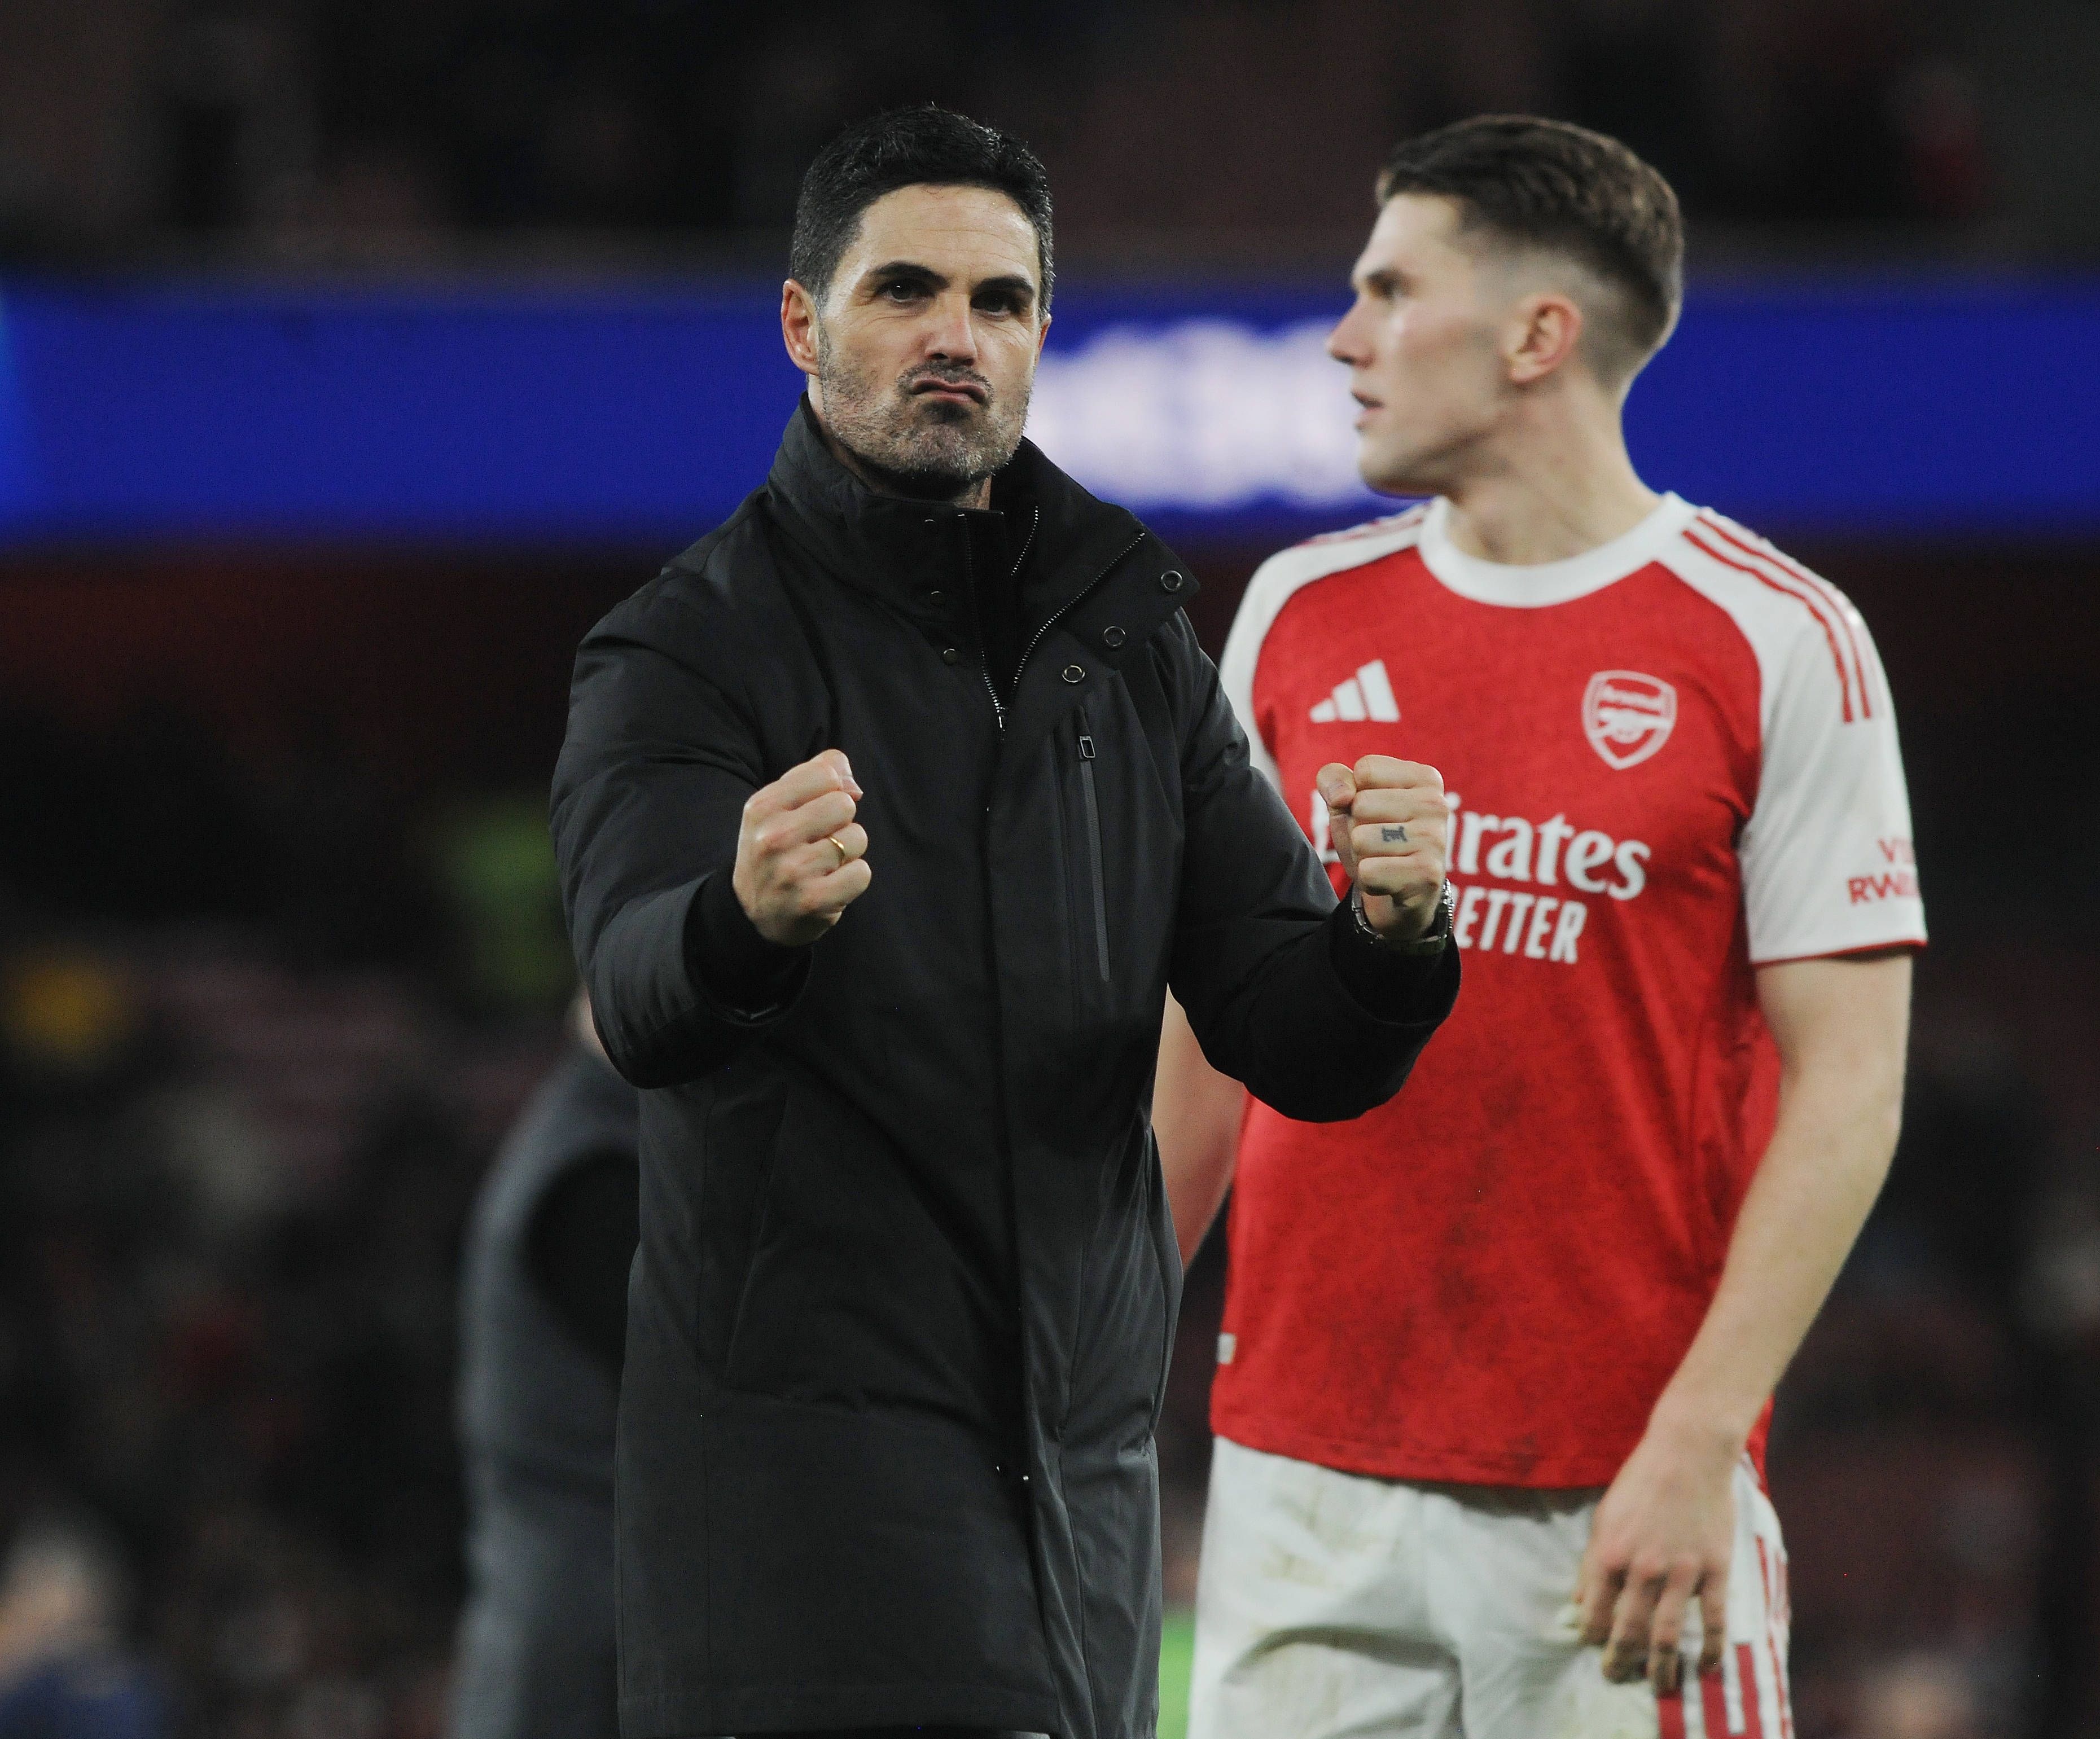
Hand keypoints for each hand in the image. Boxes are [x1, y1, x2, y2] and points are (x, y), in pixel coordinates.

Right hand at [732, 750, 871, 945]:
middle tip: (819, 842)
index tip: (813, 811)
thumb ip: (816, 774)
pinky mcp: (814, 901)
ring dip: (848, 852)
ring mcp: (793, 871)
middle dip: (841, 822)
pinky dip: (853, 879)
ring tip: (822, 866)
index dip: (830, 791)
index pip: (825, 774)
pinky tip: (830, 885)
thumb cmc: (776, 849)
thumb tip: (853, 786)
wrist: (753, 914)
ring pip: (857, 838)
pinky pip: (862, 873)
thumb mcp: (779, 806)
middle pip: (845, 804)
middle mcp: (773, 838)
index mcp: (762, 807)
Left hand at [1316, 756, 1448, 942]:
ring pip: (1362, 838)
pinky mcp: (1427, 875)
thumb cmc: (1373, 836)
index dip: (1355, 794)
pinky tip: (1389, 880)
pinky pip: (1369, 871)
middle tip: (1378, 842)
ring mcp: (1435, 839)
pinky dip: (1368, 879)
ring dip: (1362, 854)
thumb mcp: (1346, 801)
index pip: (1365, 770)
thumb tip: (1343, 796)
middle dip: (1357, 827)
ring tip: (1383, 859)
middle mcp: (1437, 804)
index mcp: (1425, 777)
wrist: (1396, 892)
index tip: (1374, 812)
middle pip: (1361, 803)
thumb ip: (1333, 778)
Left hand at [1575, 1412, 1738, 1692]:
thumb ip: (1591, 1564)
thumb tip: (1579, 1604)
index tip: (1594, 1649)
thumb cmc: (1640, 1483)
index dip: (1592, 1638)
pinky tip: (1703, 1667)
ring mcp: (1681, 1572)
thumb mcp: (1604, 1518)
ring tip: (1658, 1688)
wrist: (1687, 1453)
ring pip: (1667, 1636)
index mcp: (1610, 1556)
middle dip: (1620, 1663)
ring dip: (1661, 1669)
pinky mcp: (1715, 1570)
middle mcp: (1643, 1569)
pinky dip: (1709, 1650)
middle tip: (1616, 1679)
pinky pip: (1713, 1621)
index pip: (1595, 1614)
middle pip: (1629, 1633)